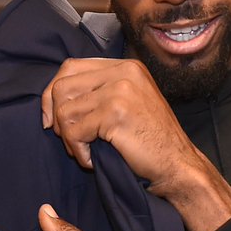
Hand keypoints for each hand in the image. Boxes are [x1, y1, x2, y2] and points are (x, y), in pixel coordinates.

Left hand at [42, 59, 230, 230]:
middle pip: (62, 86)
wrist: (178, 164)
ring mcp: (120, 91)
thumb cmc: (151, 140)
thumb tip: (54, 95)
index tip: (52, 118)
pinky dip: (78, 152)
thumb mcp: (128, 102)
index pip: (71, 67)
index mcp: (126, 67)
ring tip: (83, 152)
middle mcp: (123, 72)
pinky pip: (75, 132)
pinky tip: (92, 161)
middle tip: (68, 140)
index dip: (53, 92)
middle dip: (56, 117)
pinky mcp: (115, 114)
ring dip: (68, 138)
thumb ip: (100, 90)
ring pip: (65, 111)